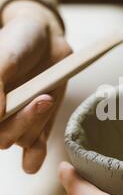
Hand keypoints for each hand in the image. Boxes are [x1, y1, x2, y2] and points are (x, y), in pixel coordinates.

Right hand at [0, 2, 71, 172]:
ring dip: (35, 124)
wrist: (46, 39)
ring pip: (18, 141)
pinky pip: (31, 154)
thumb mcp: (4, 56)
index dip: (0, 122)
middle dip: (22, 121)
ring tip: (47, 97)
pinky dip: (35, 155)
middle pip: (1, 138)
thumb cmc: (19, 41)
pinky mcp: (35, 128)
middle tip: (41, 97)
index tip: (7, 107)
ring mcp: (13, 123)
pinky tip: (39, 147)